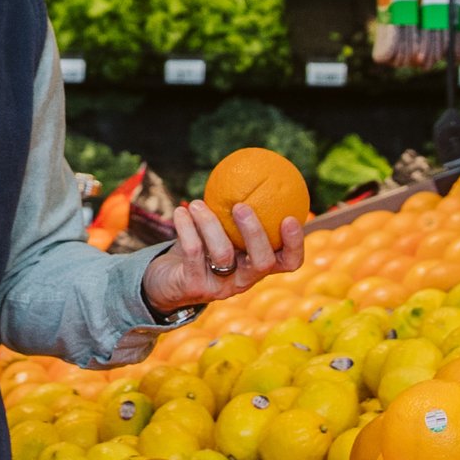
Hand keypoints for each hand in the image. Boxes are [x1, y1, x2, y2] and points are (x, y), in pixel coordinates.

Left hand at [141, 199, 300, 318]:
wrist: (165, 282)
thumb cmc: (200, 250)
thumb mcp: (220, 232)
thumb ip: (235, 213)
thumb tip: (246, 171)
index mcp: (257, 266)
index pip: (289, 262)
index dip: (295, 244)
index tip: (290, 217)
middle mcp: (244, 280)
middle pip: (263, 262)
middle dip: (255, 232)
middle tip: (241, 206)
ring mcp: (220, 288)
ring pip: (223, 255)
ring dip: (209, 224)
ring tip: (197, 204)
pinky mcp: (195, 287)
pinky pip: (194, 253)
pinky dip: (187, 229)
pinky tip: (181, 211)